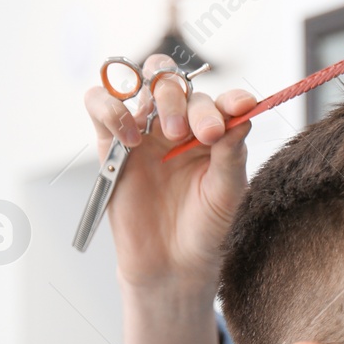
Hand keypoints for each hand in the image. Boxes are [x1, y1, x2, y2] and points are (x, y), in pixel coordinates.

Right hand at [83, 53, 257, 294]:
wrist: (171, 261)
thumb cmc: (205, 227)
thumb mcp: (227, 192)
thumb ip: (232, 153)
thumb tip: (243, 114)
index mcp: (212, 133)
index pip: (219, 101)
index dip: (229, 98)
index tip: (241, 106)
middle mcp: (178, 125)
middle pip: (176, 83)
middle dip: (187, 101)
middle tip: (196, 134)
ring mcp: (144, 130)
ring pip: (142, 82)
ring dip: (158, 98)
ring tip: (168, 134)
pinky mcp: (111, 142)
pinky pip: (99, 103)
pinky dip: (112, 109)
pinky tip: (131, 138)